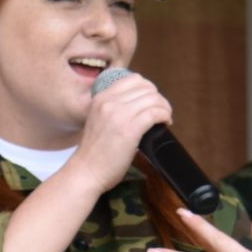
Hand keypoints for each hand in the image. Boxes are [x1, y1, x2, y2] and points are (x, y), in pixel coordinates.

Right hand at [61, 72, 171, 195]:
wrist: (86, 172)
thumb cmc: (94, 153)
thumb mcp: (98, 120)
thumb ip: (113, 109)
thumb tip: (140, 104)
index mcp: (101, 97)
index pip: (133, 79)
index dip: (148, 90)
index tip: (150, 103)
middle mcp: (109, 101)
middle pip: (147, 87)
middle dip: (158, 98)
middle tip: (161, 112)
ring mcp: (119, 114)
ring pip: (154, 99)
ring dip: (164, 107)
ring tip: (165, 119)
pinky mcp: (130, 129)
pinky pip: (156, 112)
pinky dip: (165, 116)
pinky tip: (165, 123)